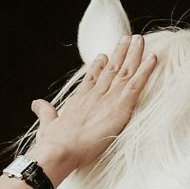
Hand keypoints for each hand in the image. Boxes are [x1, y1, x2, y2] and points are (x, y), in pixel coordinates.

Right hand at [30, 34, 156, 177]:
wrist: (60, 149)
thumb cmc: (53, 142)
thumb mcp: (48, 124)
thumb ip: (45, 111)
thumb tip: (36, 103)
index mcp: (79, 99)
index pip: (91, 78)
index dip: (98, 66)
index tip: (103, 55)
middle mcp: (95, 94)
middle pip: (110, 69)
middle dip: (119, 52)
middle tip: (127, 38)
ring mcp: (107, 98)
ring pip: (124, 71)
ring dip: (134, 54)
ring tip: (139, 40)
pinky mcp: (120, 107)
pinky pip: (136, 85)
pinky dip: (145, 71)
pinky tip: (153, 59)